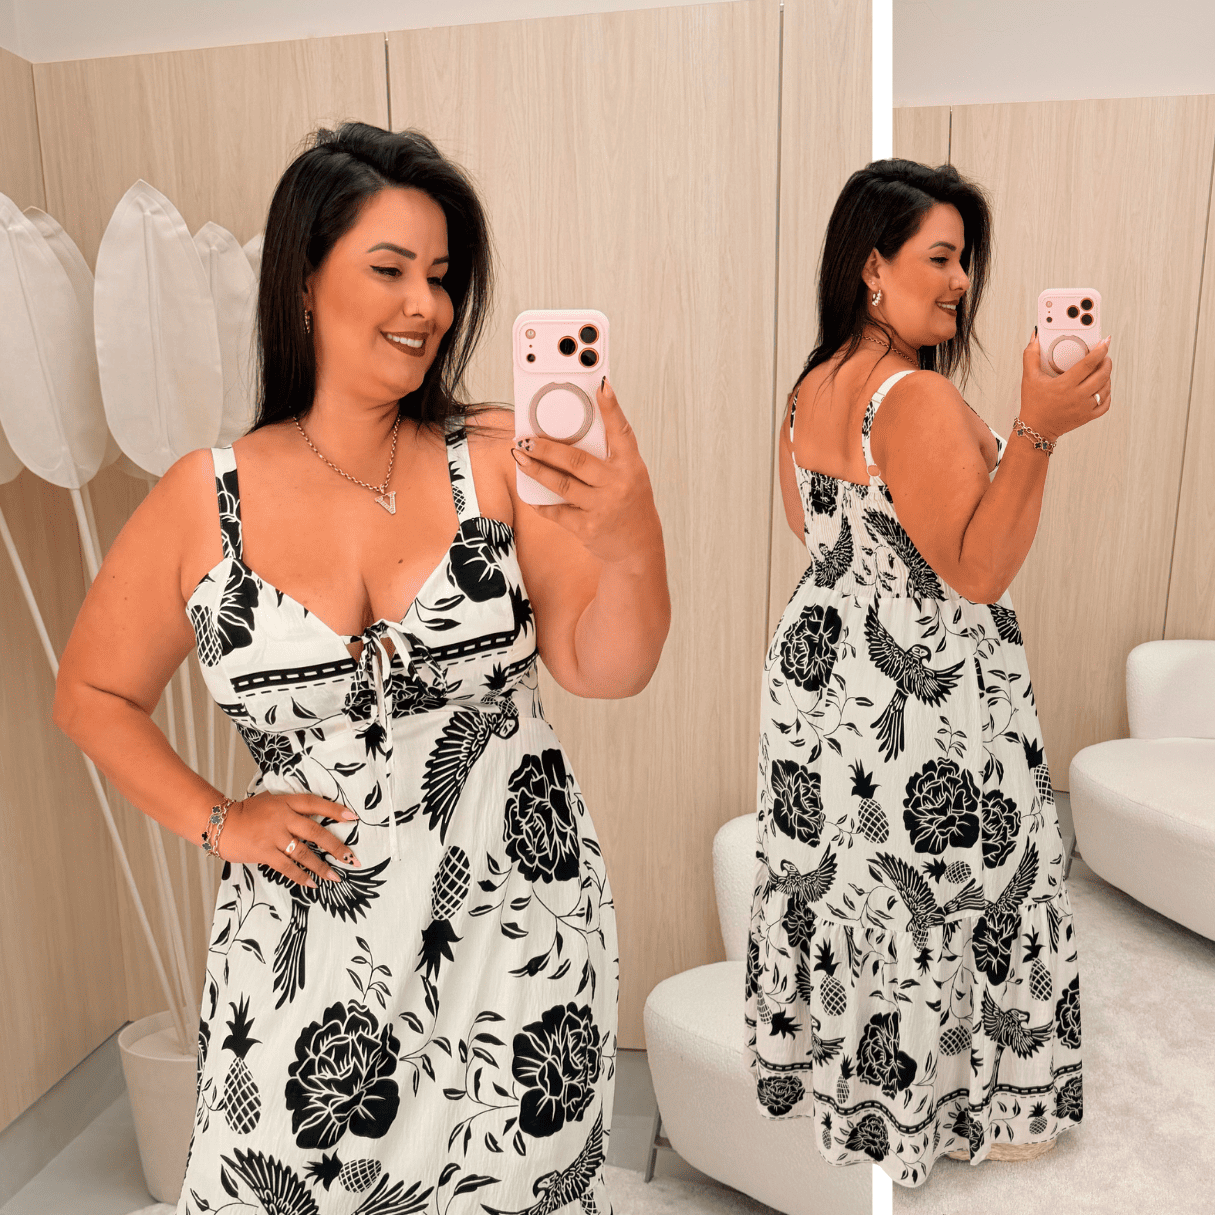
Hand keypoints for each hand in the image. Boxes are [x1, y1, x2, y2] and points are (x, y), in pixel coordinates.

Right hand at [217, 792, 359, 886]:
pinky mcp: (264, 852)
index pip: (315, 804)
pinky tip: (312, 883)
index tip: (354, 817)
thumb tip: (313, 815)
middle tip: (352, 858)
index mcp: (286, 802)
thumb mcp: (271, 801)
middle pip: (316, 832)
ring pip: (304, 853)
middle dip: (336, 846)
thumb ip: (290, 807)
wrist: (219, 823)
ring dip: (322, 867)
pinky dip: (301, 876)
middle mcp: (283, 817)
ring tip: (336, 876)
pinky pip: (287, 866)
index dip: (335, 810)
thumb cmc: (247, 812)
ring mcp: (274, 836)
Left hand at [510, 378, 663, 565]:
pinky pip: (557, 511)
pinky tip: (530, 494)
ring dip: (536, 470)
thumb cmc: (631, 506)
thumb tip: (571, 435)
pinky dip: (541, 502)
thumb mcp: (631, 477)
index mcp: (631, 467)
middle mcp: (618, 485)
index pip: (622, 432)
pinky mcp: (587, 528)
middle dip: (546, 448)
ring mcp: (602, 507)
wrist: (638, 549)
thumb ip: (608, 458)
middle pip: (576, 460)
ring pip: (561, 484)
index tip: (602, 387)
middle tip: (525, 438)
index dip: (612, 409)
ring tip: (520, 457)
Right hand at [1019, 329, 1112, 441]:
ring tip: (1102, 370)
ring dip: (1107, 376)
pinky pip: (1105, 404)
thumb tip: (1035, 338)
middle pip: (1102, 375)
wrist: (1036, 428)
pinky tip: (1102, 388)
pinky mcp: (1087, 417)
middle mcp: (1077, 396)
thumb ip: (1031, 356)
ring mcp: (1084, 407)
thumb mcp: (1029, 378)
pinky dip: (1107, 394)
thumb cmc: (1033, 403)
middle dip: (1107, 362)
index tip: (1105, 342)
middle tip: (1104, 355)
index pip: (1088, 364)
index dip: (1100, 351)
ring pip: (1106, 388)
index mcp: (1064, 385)